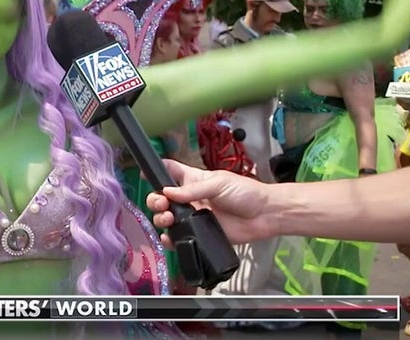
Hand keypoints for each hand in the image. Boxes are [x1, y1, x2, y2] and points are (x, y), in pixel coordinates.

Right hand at [146, 159, 278, 246]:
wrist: (264, 216)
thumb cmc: (245, 193)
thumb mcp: (218, 183)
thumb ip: (192, 189)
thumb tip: (167, 192)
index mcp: (192, 180)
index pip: (169, 171)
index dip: (156, 171)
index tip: (145, 176)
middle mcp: (189, 198)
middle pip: (161, 197)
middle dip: (155, 200)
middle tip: (162, 204)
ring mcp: (192, 217)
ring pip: (166, 218)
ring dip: (160, 219)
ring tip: (169, 219)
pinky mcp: (198, 234)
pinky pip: (178, 238)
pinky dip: (169, 239)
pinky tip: (169, 238)